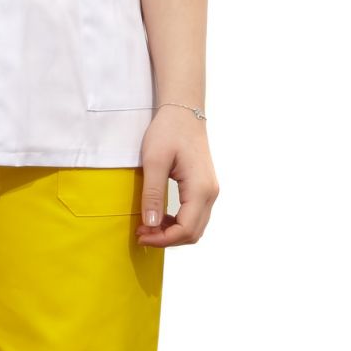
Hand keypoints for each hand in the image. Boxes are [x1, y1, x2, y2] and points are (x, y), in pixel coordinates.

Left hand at [135, 104, 219, 248]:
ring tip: (148, 225)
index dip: (162, 239)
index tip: (140, 235)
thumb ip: (153, 194)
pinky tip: (160, 215)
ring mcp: (210, 191)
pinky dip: (178, 222)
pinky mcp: (205, 188)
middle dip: (166, 238)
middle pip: (193, 233)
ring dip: (172, 232)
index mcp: (200, 188)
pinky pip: (195, 215)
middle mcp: (211, 193)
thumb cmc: (168, 131)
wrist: (183, 112)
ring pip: (195, 226)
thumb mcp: (154, 160)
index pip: (186, 229)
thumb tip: (151, 224)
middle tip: (141, 232)